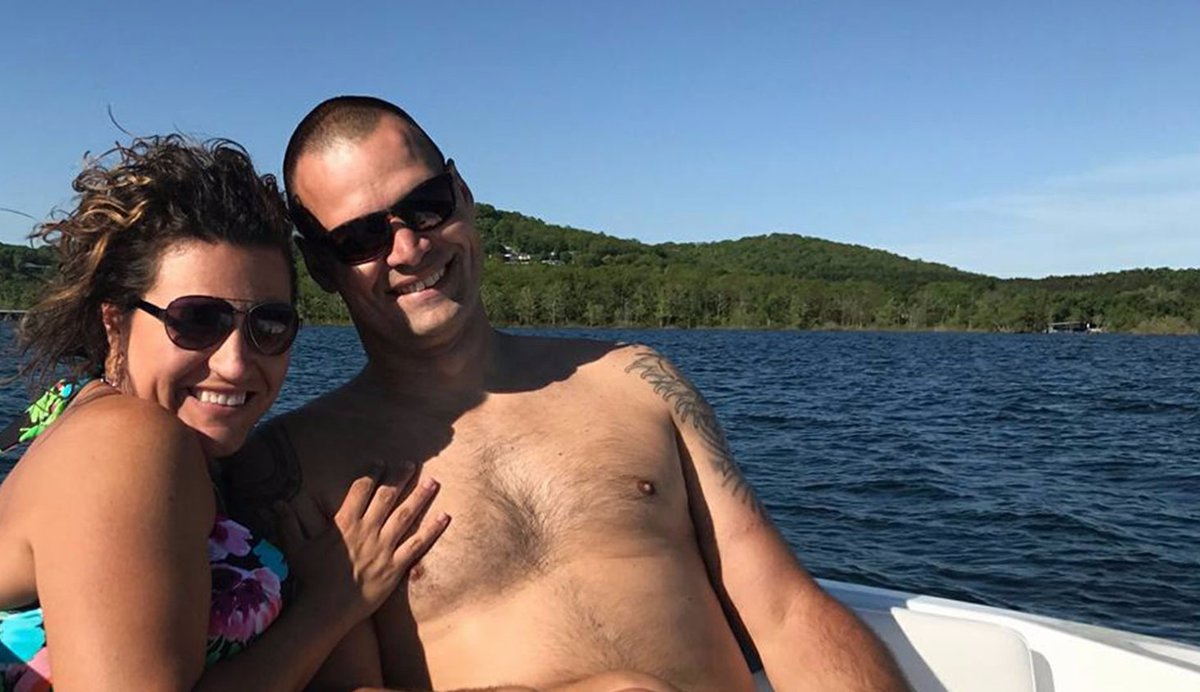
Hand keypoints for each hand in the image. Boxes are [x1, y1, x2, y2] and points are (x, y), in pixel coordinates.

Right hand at [274, 463, 447, 627]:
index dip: (373, 474)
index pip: (361, 490)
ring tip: (434, 481)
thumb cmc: (311, 579)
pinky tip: (445, 516)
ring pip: (406, 516)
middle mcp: (367, 531)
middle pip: (387, 497)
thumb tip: (276, 502)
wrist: (326, 610)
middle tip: (413, 463)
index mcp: (345, 524)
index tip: (382, 462)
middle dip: (401, 478)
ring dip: (421, 497)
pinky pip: (418, 545)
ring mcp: (383, 548)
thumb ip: (288, 523)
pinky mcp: (396, 567)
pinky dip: (433, 530)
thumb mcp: (295, 548)